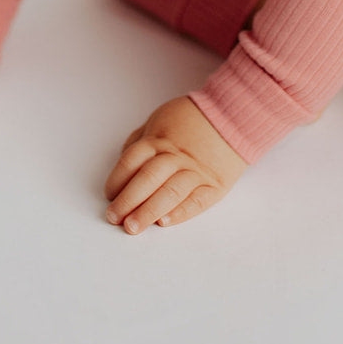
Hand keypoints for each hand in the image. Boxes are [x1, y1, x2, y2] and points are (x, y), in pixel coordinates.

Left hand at [103, 95, 247, 233]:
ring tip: (133, 227)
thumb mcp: (161, 118)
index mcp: (160, 138)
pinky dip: (180, 213)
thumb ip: (141, 139)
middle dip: (128, 200)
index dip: (117, 179)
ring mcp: (197, 170)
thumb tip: (123, 161)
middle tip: (114, 217)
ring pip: (170, 192)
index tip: (109, 195)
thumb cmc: (191, 119)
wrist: (233, 116)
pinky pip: (196, 201)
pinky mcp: (215, 184)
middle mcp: (177, 155)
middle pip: (148, 178)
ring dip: (148, 211)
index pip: (132, 159)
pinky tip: (164, 222)